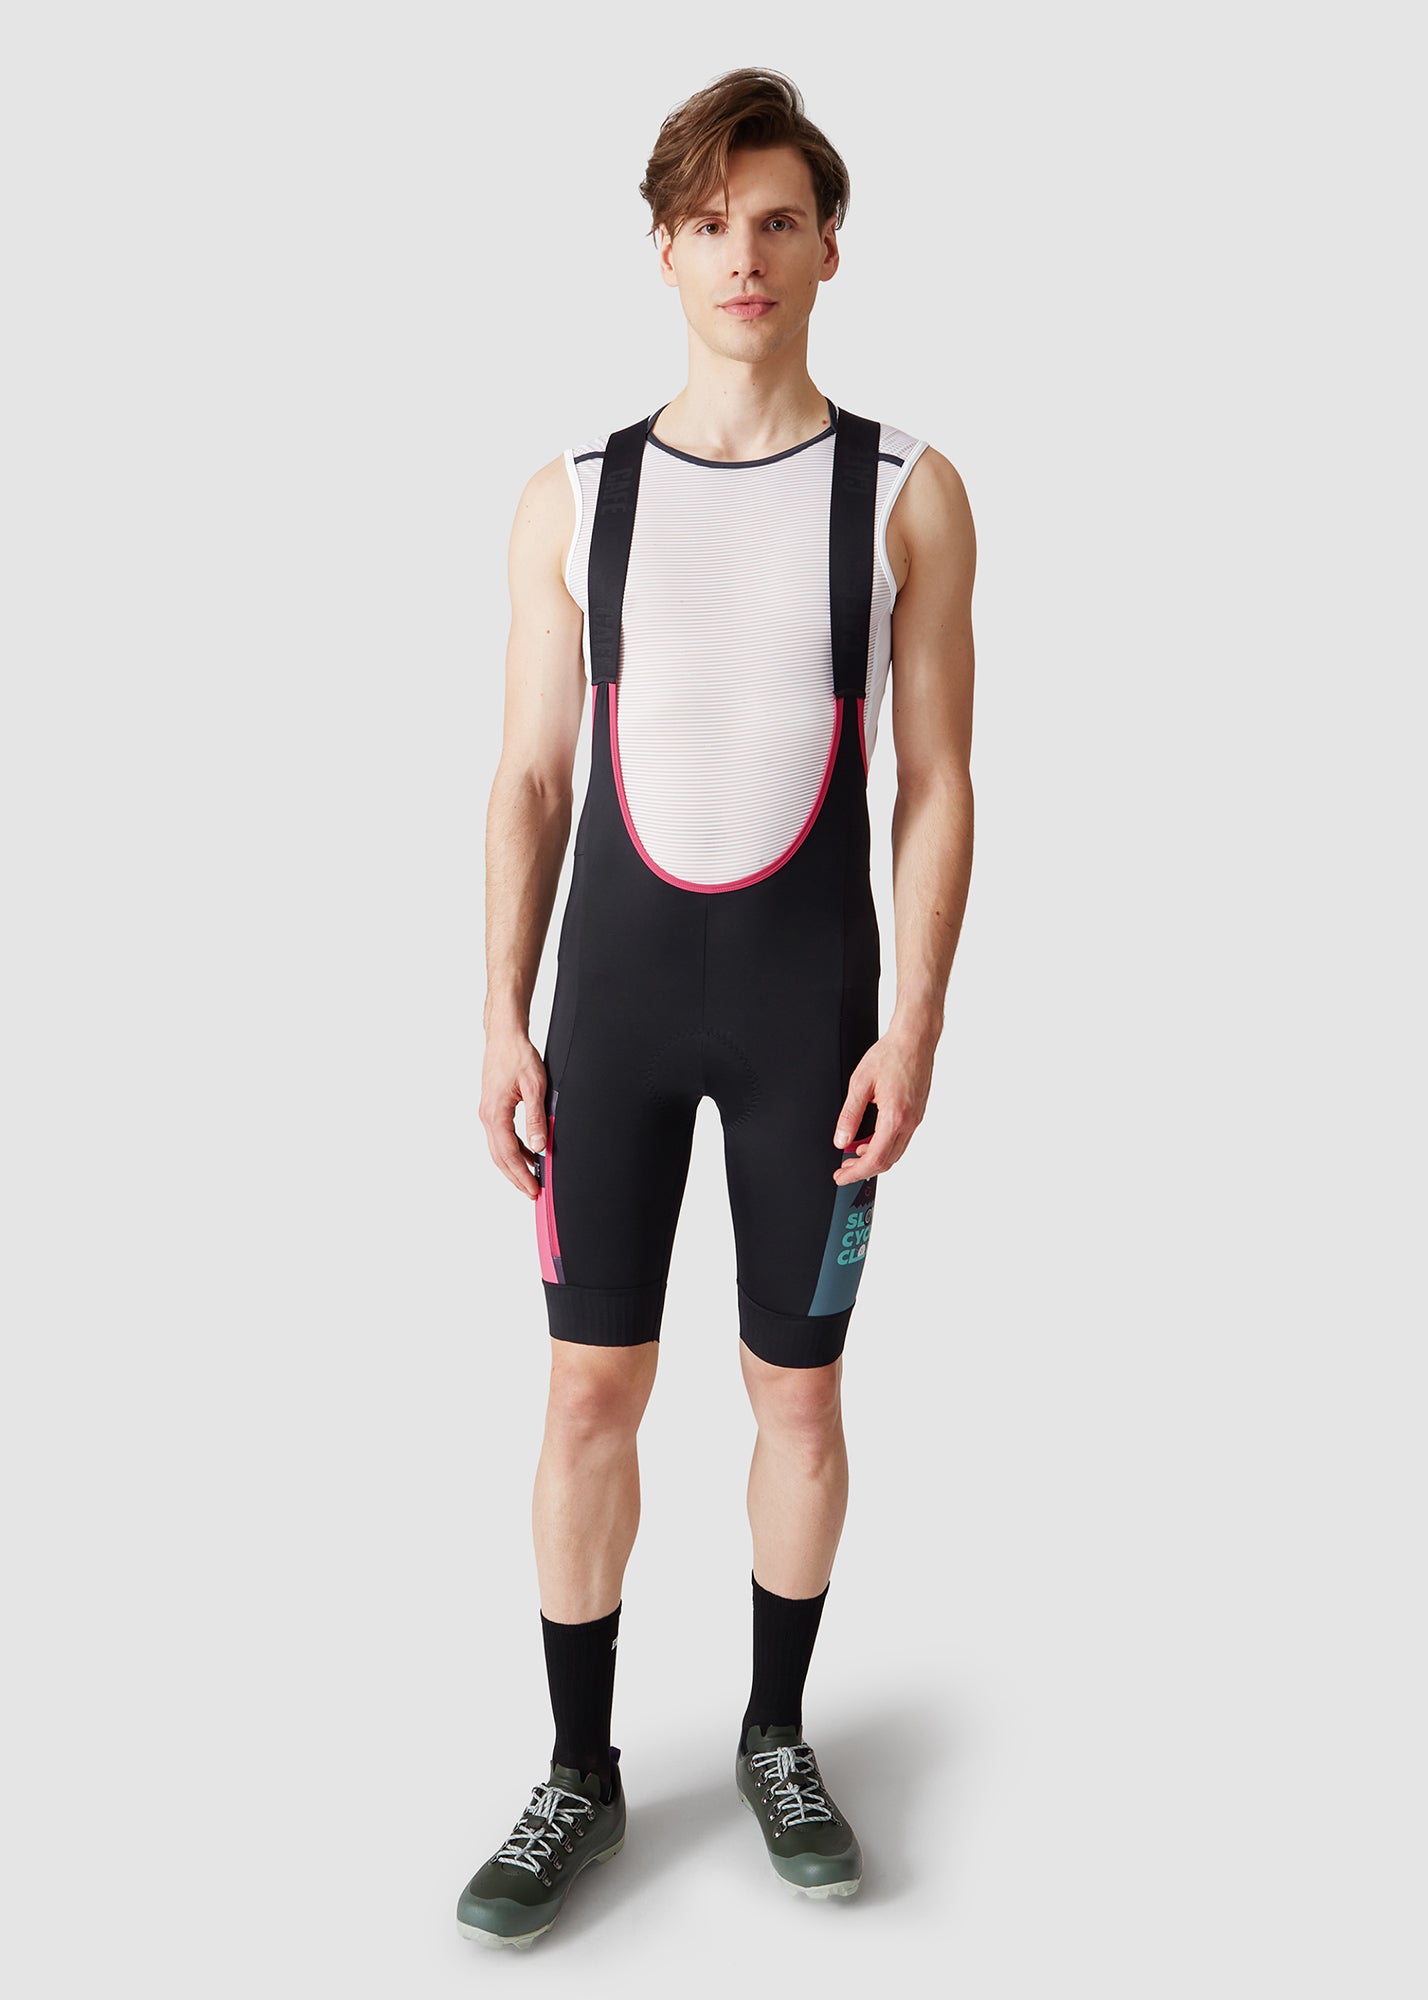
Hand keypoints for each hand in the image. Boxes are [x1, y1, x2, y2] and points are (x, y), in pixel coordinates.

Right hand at [480, 1029, 548, 1199]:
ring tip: (530, 1179)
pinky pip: (501, 1136)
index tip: (533, 1189)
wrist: (504, 1036)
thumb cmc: (517, 1055)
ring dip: (514, 1166)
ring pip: (499, 1149)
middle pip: (500, 1157)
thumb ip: (536, 1118)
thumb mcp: (534, 1086)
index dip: (522, 1174)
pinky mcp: (492, 1108)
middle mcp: (487, 1116)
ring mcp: (487, 1113)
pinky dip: (513, 1150)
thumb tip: (539, 1146)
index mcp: (495, 1113)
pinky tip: (528, 1154)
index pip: (509, 1154)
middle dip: (516, 1177)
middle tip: (532, 1193)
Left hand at [831, 1025, 935, 1184]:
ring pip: (896, 1152)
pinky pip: (901, 1139)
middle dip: (864, 1169)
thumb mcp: (860, 1083)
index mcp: (895, 1116)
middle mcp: (910, 1121)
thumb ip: (849, 1115)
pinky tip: (869, 1138)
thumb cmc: (890, 1054)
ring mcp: (916, 1118)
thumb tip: (841, 1140)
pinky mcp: (917, 1113)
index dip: (856, 1172)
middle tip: (843, 1169)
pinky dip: (884, 1145)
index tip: (841, 1177)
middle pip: (887, 1160)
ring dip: (874, 1158)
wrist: (915, 1039)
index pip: (875, 1158)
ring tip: (852, 1153)